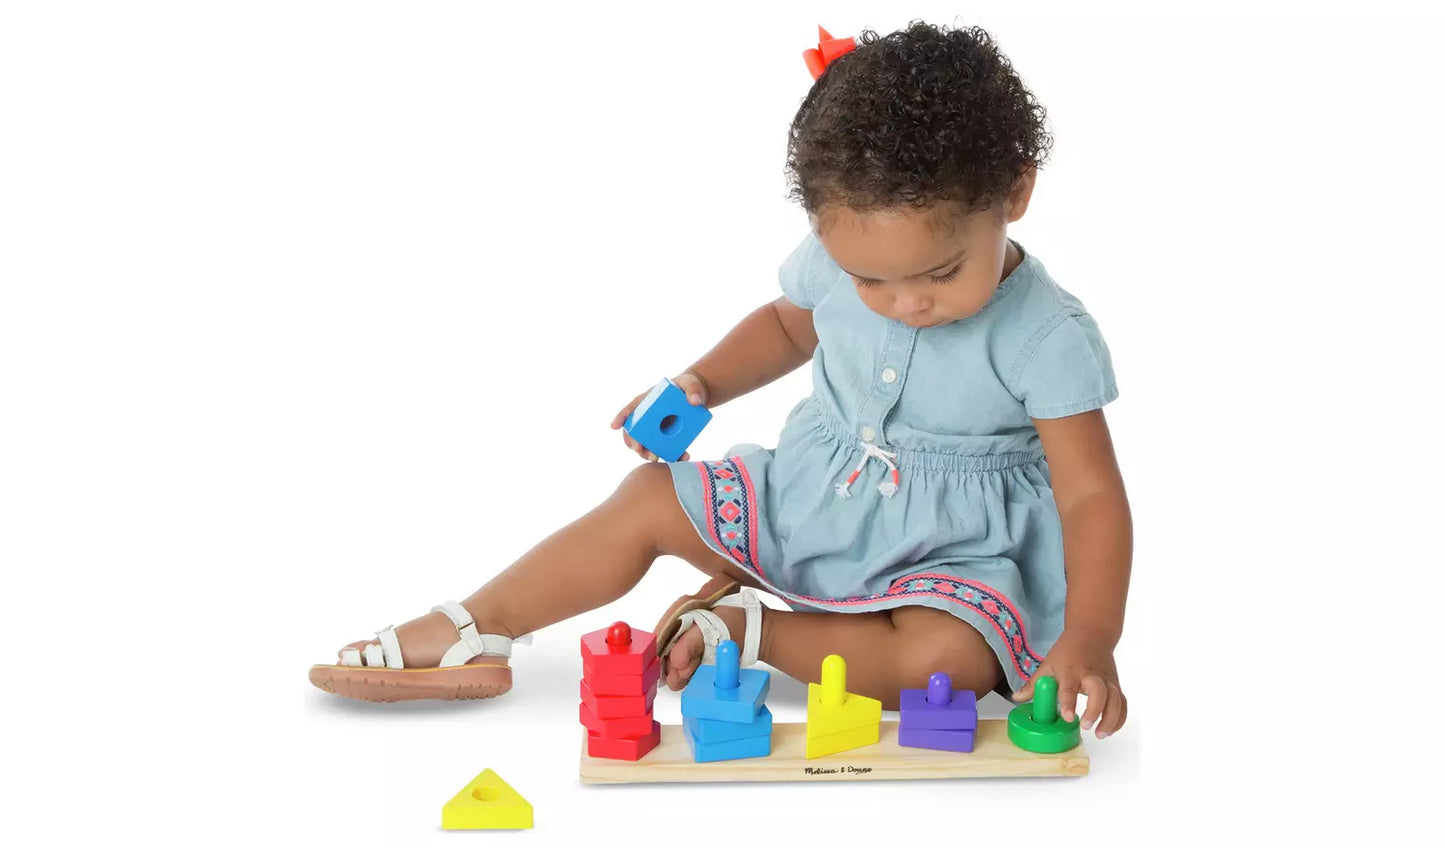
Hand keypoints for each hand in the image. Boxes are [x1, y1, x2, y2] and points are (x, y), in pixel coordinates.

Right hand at [609, 371, 709, 461]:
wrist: (697, 397)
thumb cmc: (688, 386)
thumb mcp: (691, 384)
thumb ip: (693, 390)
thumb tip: (695, 401)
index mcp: (648, 401)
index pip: (631, 409)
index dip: (621, 417)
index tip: (614, 426)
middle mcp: (648, 417)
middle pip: (635, 432)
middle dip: (634, 442)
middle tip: (639, 450)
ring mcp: (656, 429)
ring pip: (646, 444)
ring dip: (648, 453)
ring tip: (657, 458)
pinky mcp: (667, 437)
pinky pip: (665, 449)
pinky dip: (672, 455)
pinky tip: (681, 458)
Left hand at [1012, 630, 1126, 737]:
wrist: (1092, 634)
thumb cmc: (1068, 651)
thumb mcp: (1048, 664)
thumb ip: (1034, 684)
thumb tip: (1016, 698)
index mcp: (1071, 670)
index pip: (1069, 687)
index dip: (1068, 702)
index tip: (1067, 717)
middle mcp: (1091, 675)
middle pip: (1100, 692)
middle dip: (1095, 710)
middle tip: (1086, 725)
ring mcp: (1107, 680)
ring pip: (1116, 700)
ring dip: (1110, 719)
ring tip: (1100, 733)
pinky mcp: (1116, 685)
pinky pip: (1123, 704)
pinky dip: (1119, 719)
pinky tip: (1110, 730)